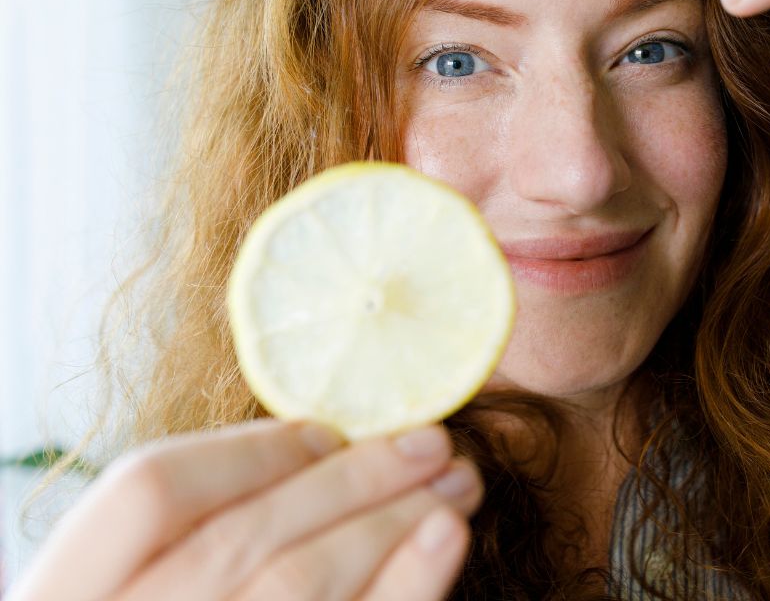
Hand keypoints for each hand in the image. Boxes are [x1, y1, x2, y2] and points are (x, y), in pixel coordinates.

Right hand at [10, 419, 481, 600]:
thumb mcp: (144, 578)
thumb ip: (201, 529)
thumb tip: (323, 450)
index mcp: (68, 591)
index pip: (148, 491)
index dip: (246, 452)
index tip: (327, 431)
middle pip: (247, 536)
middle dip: (353, 479)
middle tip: (431, 442)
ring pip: (300, 582)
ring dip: (390, 520)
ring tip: (455, 483)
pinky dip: (403, 585)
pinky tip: (443, 541)